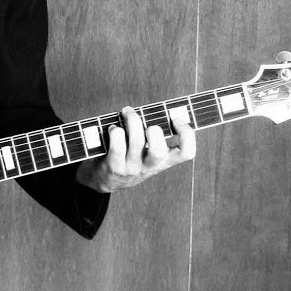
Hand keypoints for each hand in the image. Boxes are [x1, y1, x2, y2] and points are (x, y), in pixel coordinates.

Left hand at [75, 107, 195, 192]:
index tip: (176, 119)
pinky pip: (117, 146)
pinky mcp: (114, 167)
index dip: (187, 134)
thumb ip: (153, 135)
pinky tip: (113, 128)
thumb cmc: (127, 156)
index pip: (186, 153)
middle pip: (159, 150)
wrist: (103, 181)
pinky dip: (115, 131)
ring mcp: (131, 168)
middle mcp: (149, 167)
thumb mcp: (145, 153)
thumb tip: (160, 109)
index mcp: (163, 162)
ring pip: (137, 142)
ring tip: (126, 112)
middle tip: (147, 122)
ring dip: (132, 121)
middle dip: (154, 130)